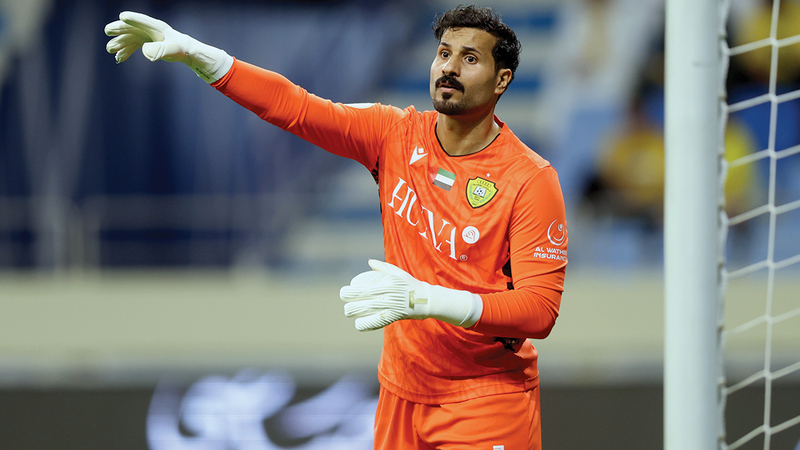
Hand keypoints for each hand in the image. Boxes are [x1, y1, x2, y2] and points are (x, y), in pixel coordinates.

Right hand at [104, 11, 232, 82]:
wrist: (185, 52)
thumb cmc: (180, 49)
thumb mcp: (171, 50)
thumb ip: (158, 50)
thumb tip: (143, 50)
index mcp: (157, 27)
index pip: (143, 21)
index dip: (133, 18)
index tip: (122, 16)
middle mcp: (149, 30)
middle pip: (131, 28)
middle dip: (119, 29)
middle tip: (108, 31)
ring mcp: (146, 36)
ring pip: (129, 38)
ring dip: (120, 43)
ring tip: (110, 50)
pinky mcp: (145, 43)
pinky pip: (132, 46)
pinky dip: (126, 52)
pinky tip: (119, 59)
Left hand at [339, 259, 481, 331]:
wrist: (425, 299)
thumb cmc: (410, 284)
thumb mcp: (398, 273)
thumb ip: (383, 268)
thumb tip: (369, 262)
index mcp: (386, 282)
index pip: (363, 287)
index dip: (350, 291)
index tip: (344, 292)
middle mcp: (387, 294)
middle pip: (362, 299)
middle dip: (349, 302)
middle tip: (346, 303)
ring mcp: (390, 306)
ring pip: (366, 311)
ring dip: (354, 312)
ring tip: (349, 312)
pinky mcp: (393, 317)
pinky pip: (375, 322)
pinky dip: (365, 324)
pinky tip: (359, 324)